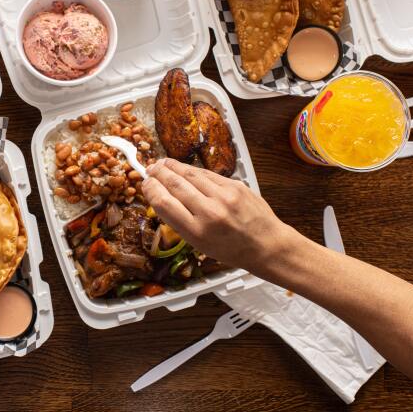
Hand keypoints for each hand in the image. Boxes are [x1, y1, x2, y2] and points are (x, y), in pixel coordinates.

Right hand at [141, 158, 296, 271]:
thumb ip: (180, 220)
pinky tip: (184, 169)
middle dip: (159, 173)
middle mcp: (209, 212)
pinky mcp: (235, 186)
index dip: (151, 189)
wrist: (266, 245)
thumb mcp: (199, 244)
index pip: (164, 203)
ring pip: (190, 174)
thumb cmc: (230, 249)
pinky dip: (193, 170)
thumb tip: (161, 195)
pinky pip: (207, 174)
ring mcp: (224, 197)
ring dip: (173, 167)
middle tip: (150, 168)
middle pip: (175, 184)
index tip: (145, 183)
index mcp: (196, 232)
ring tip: (163, 164)